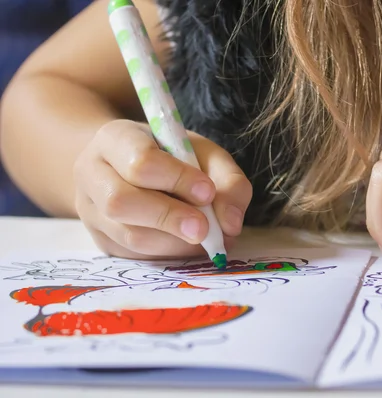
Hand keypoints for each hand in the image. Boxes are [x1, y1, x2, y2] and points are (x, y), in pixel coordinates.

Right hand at [73, 120, 251, 258]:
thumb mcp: (203, 153)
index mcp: (114, 138)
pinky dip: (167, 254)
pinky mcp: (101, 240)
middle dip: (169, 218)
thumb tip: (231, 224)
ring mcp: (90, 210)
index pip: (140, 161)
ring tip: (204, 238)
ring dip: (173, 242)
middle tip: (205, 229)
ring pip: (128, 235)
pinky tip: (186, 245)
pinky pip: (133, 256)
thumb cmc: (171, 155)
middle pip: (121, 202)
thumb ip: (227, 180)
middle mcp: (91, 173)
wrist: (128, 166)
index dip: (176, 179)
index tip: (207, 192)